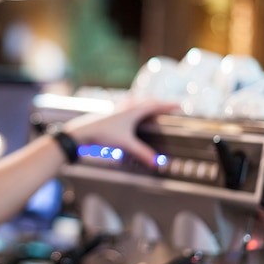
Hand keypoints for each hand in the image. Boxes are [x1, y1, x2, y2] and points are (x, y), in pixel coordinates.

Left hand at [63, 97, 179, 166]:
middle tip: (169, 106)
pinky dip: (135, 105)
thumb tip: (157, 163)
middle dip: (160, 103)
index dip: (169, 105)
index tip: (180, 105)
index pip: (156, 105)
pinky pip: (127, 104)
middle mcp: (127, 106)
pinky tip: (130, 109)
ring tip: (153, 105)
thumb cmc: (103, 134)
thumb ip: (142, 153)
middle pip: (147, 100)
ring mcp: (118, 107)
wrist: (82, 131)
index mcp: (134, 110)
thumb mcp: (126, 144)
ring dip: (146, 102)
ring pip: (137, 100)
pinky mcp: (111, 111)